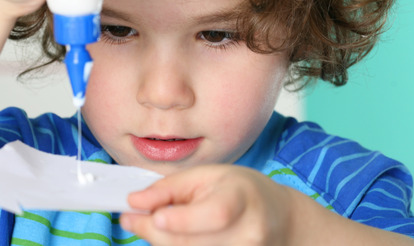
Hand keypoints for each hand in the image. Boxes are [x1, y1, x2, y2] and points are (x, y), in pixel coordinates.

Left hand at [120, 165, 293, 245]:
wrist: (281, 221)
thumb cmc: (241, 192)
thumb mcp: (208, 175)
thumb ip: (169, 188)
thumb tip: (134, 202)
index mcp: (242, 199)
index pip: (215, 214)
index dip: (182, 219)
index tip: (153, 216)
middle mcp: (248, 234)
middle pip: (191, 243)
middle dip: (154, 232)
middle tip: (132, 219)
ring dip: (165, 243)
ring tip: (162, 224)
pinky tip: (181, 238)